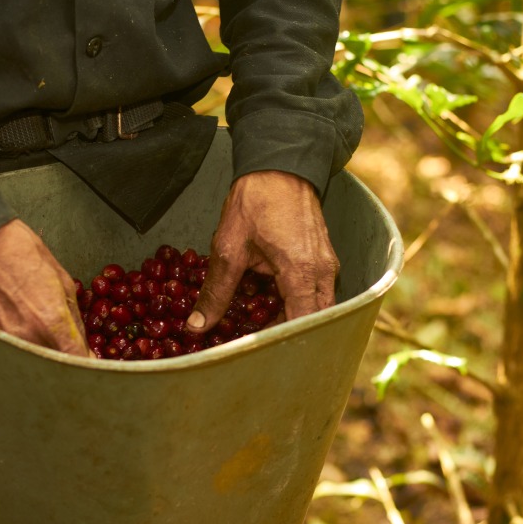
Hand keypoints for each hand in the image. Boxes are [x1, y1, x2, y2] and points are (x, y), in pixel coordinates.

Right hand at [0, 220, 90, 356]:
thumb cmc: (16, 251)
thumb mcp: (60, 280)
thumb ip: (74, 321)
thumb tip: (83, 347)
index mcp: (49, 323)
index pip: (77, 363)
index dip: (86, 366)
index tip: (88, 364)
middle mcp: (24, 339)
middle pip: (52, 373)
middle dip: (61, 366)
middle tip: (61, 351)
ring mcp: (0, 343)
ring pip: (28, 368)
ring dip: (37, 362)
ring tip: (32, 337)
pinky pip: (5, 358)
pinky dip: (14, 354)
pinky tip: (12, 333)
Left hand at [187, 170, 338, 332]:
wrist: (280, 164)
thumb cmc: (255, 201)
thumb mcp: (228, 248)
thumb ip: (215, 293)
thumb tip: (196, 327)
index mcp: (303, 273)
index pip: (301, 328)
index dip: (279, 348)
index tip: (254, 359)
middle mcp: (323, 275)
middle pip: (310, 325)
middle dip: (280, 338)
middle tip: (248, 344)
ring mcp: (326, 267)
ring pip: (311, 312)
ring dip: (283, 321)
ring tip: (249, 324)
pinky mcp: (321, 261)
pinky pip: (310, 294)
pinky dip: (288, 304)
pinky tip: (260, 301)